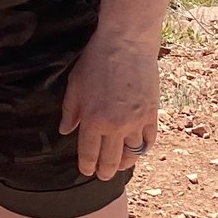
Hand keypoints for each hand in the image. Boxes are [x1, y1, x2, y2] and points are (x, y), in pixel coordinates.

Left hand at [58, 29, 159, 179]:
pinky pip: (149, 141)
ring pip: (132, 154)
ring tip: (121, 164)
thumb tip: (65, 131)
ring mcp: (136, 122)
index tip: (87, 171)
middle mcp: (115, 126)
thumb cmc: (96, 60)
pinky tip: (138, 149)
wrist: (126, 43)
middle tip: (103, 175)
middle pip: (111, 161)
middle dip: (106, 172)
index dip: (87, 166)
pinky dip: (143, 148)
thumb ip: (70, 110)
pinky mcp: (152, 115)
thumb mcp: (75, 84)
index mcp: (92, 120)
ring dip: (125, 162)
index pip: (89, 154)